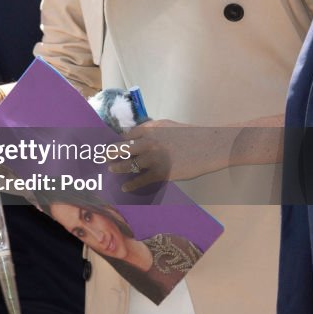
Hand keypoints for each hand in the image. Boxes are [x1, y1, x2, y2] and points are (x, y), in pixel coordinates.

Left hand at [109, 120, 234, 192]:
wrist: (210, 145)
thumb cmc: (190, 135)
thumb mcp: (168, 126)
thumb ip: (151, 130)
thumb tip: (134, 137)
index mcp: (149, 129)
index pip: (126, 136)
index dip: (117, 142)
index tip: (110, 147)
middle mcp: (148, 143)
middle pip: (121, 149)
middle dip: (109, 154)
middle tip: (101, 157)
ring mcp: (154, 158)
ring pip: (127, 165)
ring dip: (117, 168)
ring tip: (110, 170)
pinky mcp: (162, 173)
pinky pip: (141, 180)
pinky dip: (131, 184)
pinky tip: (125, 187)